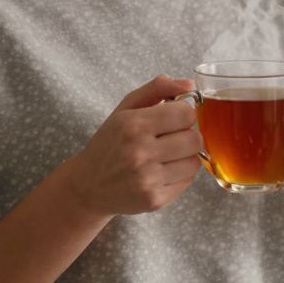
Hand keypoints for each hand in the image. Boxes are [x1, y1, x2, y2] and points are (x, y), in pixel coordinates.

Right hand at [66, 75, 202, 215]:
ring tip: (166, 155)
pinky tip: (162, 171)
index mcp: (134, 124)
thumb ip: (157, 88)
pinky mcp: (154, 200)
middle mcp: (140, 152)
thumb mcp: (126, 108)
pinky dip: (179, 174)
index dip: (184, 114)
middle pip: (194, 139)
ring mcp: (147, 179)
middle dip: (188, 135)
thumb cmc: (110, 142)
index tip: (174, 118)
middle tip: (172, 137)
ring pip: (194, 161)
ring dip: (185, 156)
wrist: (89, 185)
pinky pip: (187, 181)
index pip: (186, 113)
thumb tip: (189, 83)